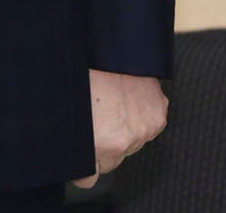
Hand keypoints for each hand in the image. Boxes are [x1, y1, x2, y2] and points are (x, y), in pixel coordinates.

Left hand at [73, 69, 165, 186]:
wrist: (105, 46)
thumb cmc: (82, 74)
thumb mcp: (66, 111)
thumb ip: (75, 148)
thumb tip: (83, 178)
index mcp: (103, 143)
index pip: (92, 175)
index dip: (84, 161)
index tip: (80, 152)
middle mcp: (127, 140)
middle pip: (113, 157)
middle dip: (103, 143)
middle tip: (92, 115)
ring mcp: (145, 127)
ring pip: (131, 141)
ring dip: (122, 128)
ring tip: (107, 101)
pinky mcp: (158, 112)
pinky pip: (146, 124)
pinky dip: (137, 114)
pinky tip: (122, 95)